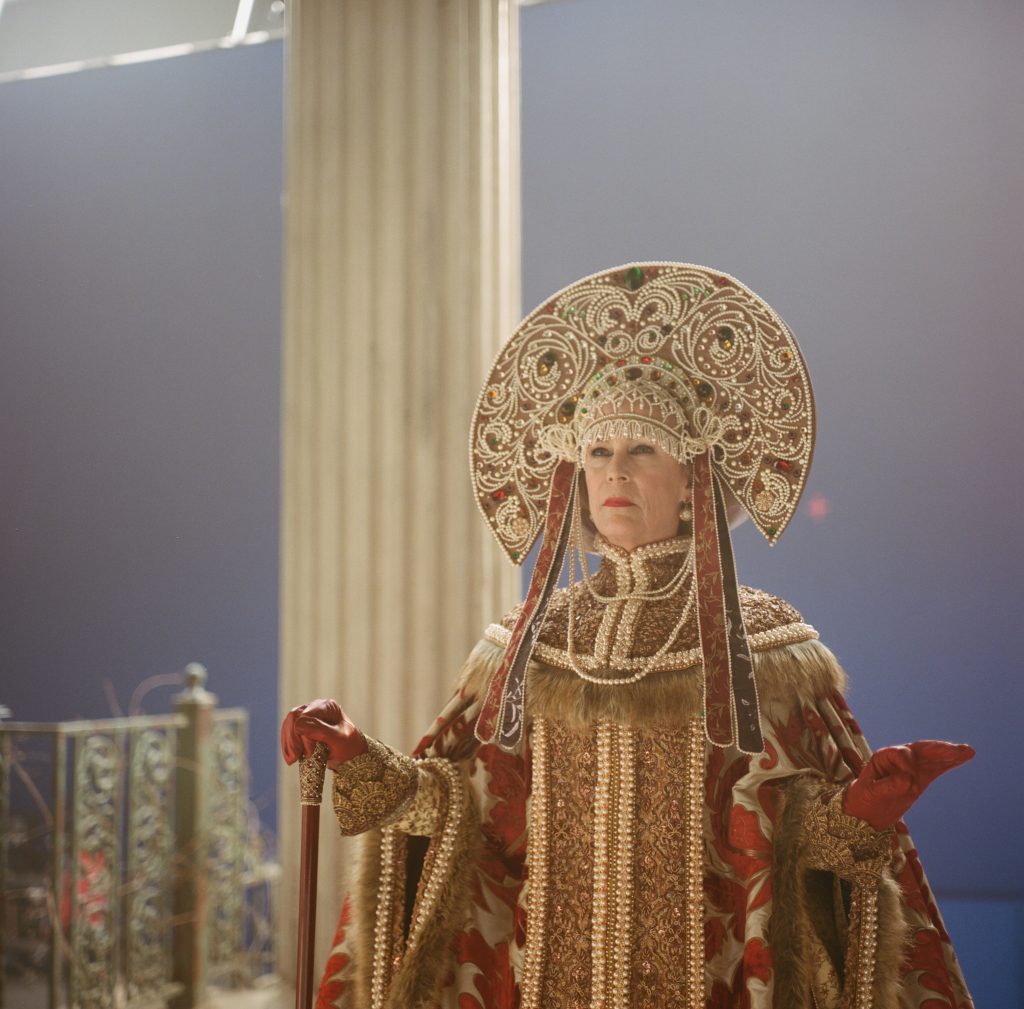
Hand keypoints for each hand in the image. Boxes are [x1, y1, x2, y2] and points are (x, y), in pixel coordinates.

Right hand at [280, 698, 367, 770]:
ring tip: (292, 760)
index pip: (305, 715)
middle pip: (294, 717)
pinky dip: (287, 746)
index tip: (309, 753)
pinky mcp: (301, 726)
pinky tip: (290, 757)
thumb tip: (299, 724)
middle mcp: (315, 708)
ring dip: (288, 744)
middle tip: (295, 758)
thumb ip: (321, 730)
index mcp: (327, 706)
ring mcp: (307, 716)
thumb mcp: (339, 738)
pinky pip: (288, 733)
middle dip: (293, 739)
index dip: (303, 735)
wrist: (350, 753)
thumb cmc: (348, 744)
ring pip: (288, 725)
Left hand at [843, 740, 974, 830]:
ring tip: (968, 751)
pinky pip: (936, 769)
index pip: (900, 753)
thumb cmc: (862, 801)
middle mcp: (897, 759)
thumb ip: (888, 787)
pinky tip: (963, 757)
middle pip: (919, 750)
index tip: (909, 784)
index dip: (907, 765)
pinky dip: (949, 763)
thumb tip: (908, 780)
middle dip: (938, 749)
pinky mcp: (919, 778)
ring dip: (948, 754)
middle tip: (957, 750)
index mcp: (882, 758)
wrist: (864, 812)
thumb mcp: (871, 794)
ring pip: (931, 758)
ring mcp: (910, 768)